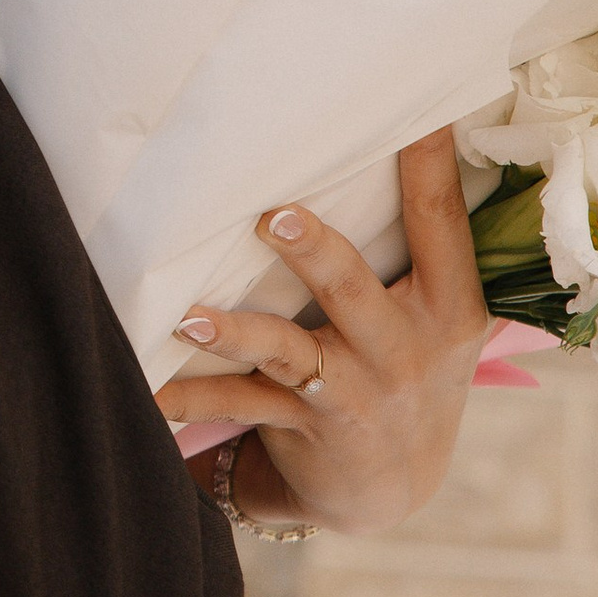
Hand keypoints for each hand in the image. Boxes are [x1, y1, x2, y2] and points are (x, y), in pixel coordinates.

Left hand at [155, 130, 488, 535]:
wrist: (392, 487)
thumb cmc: (404, 365)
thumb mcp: (439, 316)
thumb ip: (421, 246)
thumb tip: (391, 129)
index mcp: (447, 305)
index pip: (440, 221)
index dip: (430, 164)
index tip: (416, 109)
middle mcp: (405, 348)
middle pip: (353, 288)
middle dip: (313, 253)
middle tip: (271, 216)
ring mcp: (354, 392)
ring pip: (289, 353)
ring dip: (238, 334)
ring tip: (192, 317)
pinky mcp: (306, 425)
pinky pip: (241, 403)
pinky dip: (192, 397)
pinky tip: (150, 389)